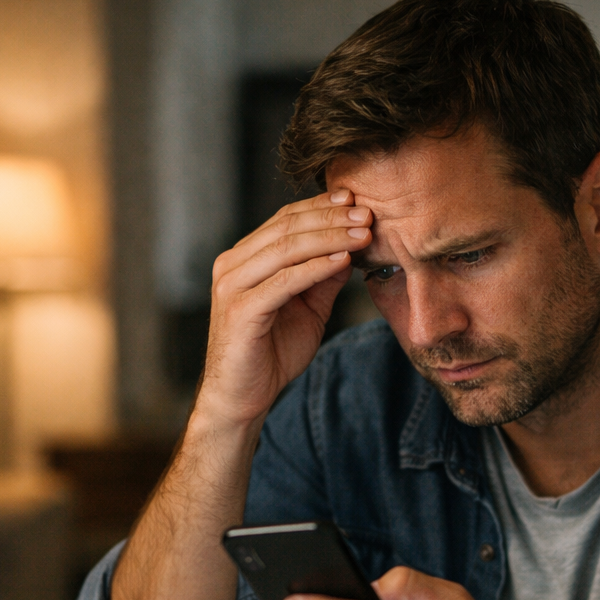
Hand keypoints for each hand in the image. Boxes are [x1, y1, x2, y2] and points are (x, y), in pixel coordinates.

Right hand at [198, 190, 373, 428]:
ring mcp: (232, 286)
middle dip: (331, 218)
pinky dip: (315, 268)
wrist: (242, 398)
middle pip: (286, 228)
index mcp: (243, 259)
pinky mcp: (240, 310)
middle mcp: (232, 265)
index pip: (284, 220)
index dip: (321, 207)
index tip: (356, 201)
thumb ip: (323, 279)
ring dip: (329, 238)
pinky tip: (342, 260)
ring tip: (362, 233)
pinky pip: (283, 281)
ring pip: (285, 249)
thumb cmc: (271, 354)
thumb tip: (350, 249)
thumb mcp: (307, 310)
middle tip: (367, 213)